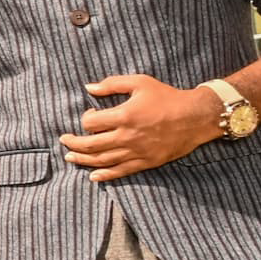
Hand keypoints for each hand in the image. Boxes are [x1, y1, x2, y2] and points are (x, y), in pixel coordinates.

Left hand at [63, 74, 223, 180]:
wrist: (196, 117)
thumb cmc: (167, 97)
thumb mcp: (140, 82)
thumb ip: (112, 84)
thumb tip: (89, 88)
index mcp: (124, 116)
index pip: (91, 123)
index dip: (85, 119)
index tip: (90, 114)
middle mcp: (127, 136)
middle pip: (91, 145)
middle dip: (73, 143)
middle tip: (64, 141)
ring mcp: (137, 152)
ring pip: (102, 160)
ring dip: (83, 160)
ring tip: (70, 158)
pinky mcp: (146, 162)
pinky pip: (121, 171)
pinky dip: (105, 175)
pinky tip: (93, 177)